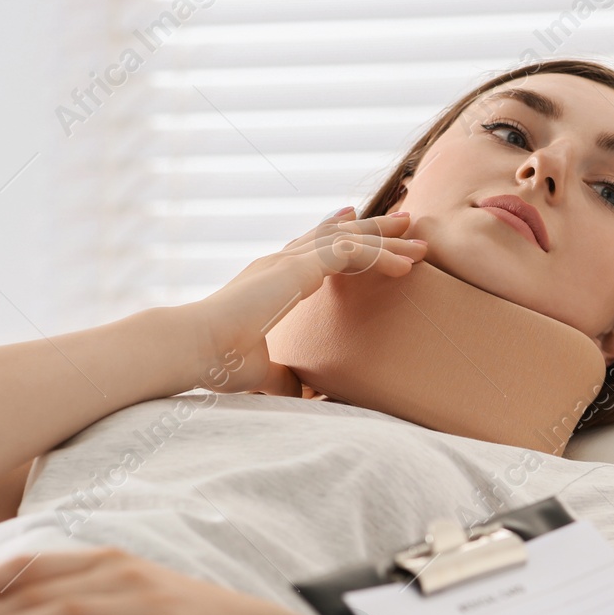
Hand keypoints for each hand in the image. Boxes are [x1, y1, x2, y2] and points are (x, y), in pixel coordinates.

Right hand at [177, 208, 428, 395]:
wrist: (195, 347)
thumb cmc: (216, 360)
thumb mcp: (260, 371)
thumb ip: (284, 377)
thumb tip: (303, 392)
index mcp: (270, 278)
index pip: (311, 249)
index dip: (338, 236)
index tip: (359, 224)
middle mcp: (280, 262)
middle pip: (337, 234)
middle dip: (374, 228)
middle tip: (405, 222)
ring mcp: (288, 261)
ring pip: (350, 241)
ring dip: (387, 242)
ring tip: (419, 244)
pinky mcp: (297, 267)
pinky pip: (350, 253)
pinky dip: (379, 257)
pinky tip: (404, 267)